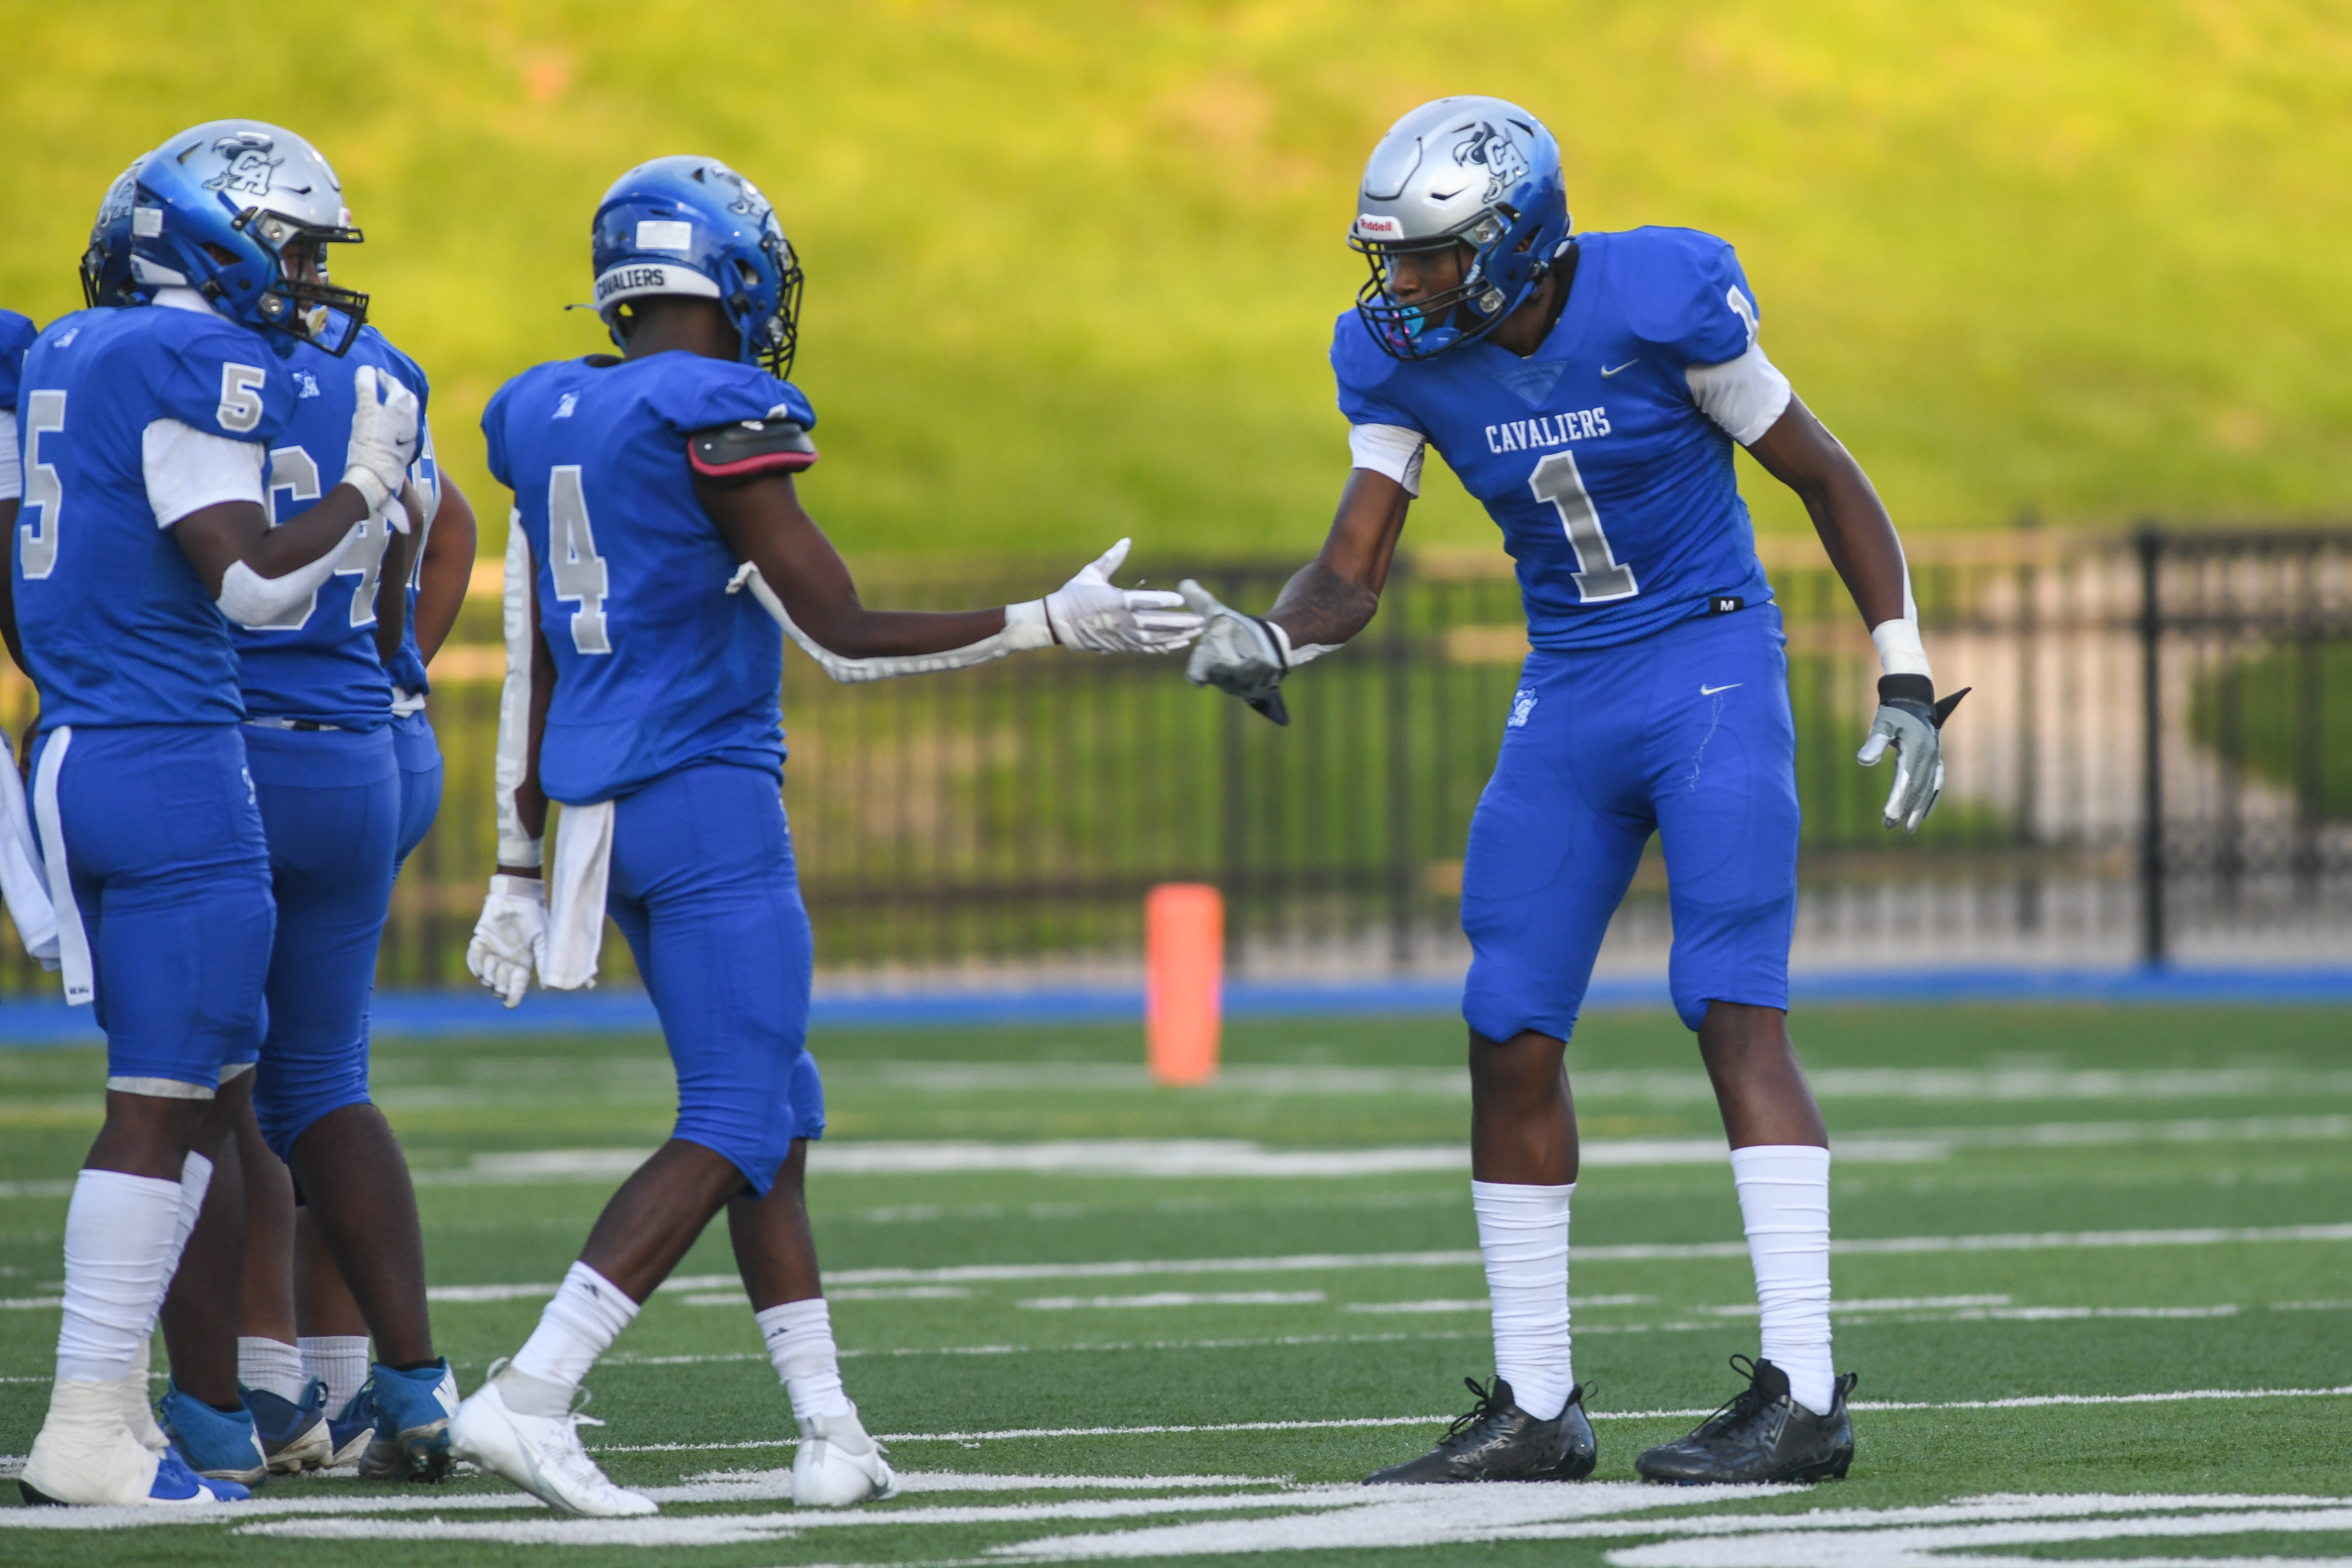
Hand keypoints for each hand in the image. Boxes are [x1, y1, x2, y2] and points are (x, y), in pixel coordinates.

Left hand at [344, 365, 419, 514]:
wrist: (369, 484)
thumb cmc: (379, 492)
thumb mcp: (390, 498)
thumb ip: (397, 512)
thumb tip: (407, 530)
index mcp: (405, 450)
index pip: (411, 430)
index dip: (408, 421)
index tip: (404, 411)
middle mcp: (401, 433)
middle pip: (407, 409)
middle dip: (401, 396)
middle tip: (392, 383)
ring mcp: (387, 421)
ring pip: (396, 398)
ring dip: (391, 386)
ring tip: (385, 376)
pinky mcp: (370, 414)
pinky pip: (370, 393)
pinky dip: (368, 380)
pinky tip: (367, 370)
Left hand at [467, 873, 545, 1007]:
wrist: (516, 896)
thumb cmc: (533, 917)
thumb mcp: (542, 940)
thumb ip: (544, 962)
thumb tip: (548, 986)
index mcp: (523, 964)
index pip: (517, 989)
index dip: (513, 999)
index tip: (509, 1004)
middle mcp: (508, 963)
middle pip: (499, 988)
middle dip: (500, 985)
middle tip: (504, 969)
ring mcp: (493, 954)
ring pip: (485, 978)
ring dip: (488, 972)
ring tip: (494, 958)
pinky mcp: (480, 943)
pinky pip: (473, 962)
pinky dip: (476, 962)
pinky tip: (483, 952)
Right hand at [1041, 539, 1201, 654]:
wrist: (1059, 624)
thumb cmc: (1075, 594)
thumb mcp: (1091, 573)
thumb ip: (1111, 558)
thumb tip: (1126, 541)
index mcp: (1114, 601)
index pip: (1142, 601)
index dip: (1162, 601)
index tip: (1181, 600)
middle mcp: (1121, 621)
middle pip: (1155, 623)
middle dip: (1180, 623)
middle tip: (1201, 621)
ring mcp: (1122, 636)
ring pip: (1155, 638)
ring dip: (1177, 636)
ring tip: (1197, 632)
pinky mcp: (1122, 645)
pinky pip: (1147, 648)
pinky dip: (1165, 647)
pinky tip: (1181, 644)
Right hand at [1177, 579, 1290, 725]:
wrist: (1261, 642)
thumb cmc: (1233, 628)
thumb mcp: (1216, 613)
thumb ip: (1199, 601)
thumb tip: (1184, 583)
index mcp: (1207, 661)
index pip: (1196, 673)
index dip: (1197, 673)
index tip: (1198, 677)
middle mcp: (1222, 677)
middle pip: (1223, 673)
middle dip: (1228, 662)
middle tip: (1233, 654)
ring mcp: (1241, 685)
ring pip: (1243, 679)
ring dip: (1250, 667)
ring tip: (1258, 656)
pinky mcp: (1261, 687)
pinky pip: (1262, 682)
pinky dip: (1266, 672)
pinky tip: (1271, 662)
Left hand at [1857, 675, 1969, 831]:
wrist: (1913, 698)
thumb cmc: (1893, 711)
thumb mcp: (1882, 723)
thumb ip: (1874, 742)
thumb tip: (1863, 761)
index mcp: (1916, 749)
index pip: (1906, 780)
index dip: (1897, 799)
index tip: (1888, 815)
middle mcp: (1930, 755)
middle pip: (1918, 788)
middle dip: (1905, 809)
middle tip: (1891, 827)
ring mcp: (1935, 758)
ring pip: (1928, 788)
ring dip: (1919, 809)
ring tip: (1909, 828)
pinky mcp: (1935, 759)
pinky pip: (1937, 783)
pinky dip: (1931, 799)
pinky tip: (1925, 813)